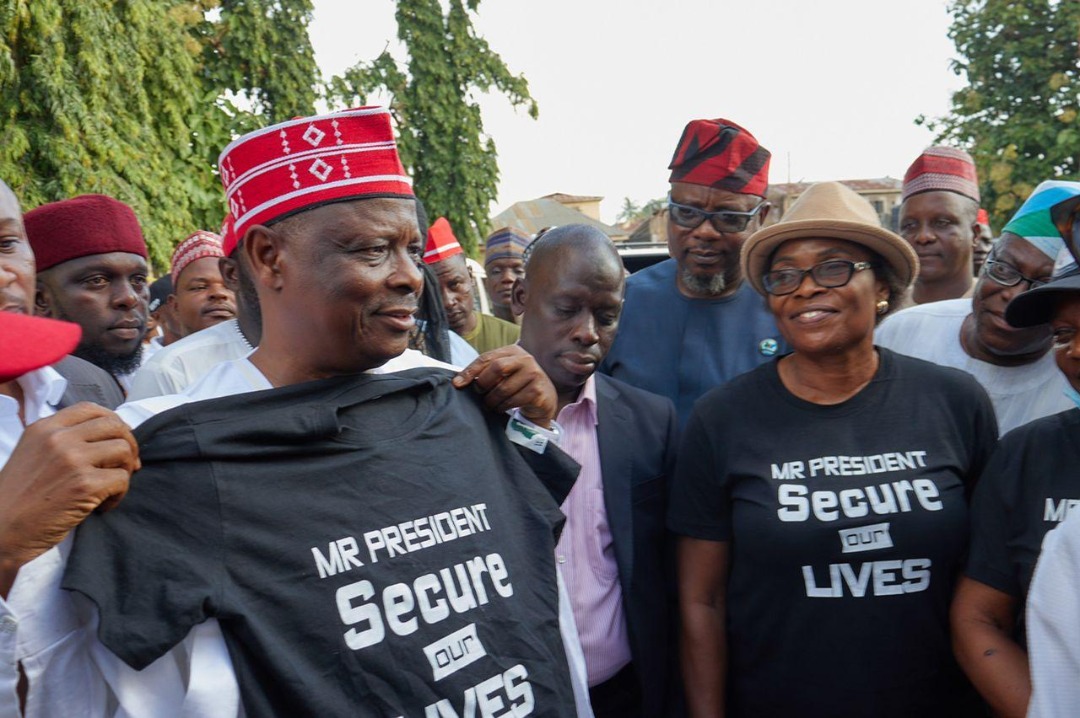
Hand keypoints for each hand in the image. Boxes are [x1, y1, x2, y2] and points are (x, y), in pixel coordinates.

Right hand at [0, 403, 138, 595]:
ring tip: (112, 488)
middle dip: (129, 444)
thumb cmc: (17, 499)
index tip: (118, 440)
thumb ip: (62, 441)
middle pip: (114, 425)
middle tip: (127, 465)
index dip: (113, 422)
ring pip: (123, 450)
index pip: (90, 409)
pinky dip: (119, 494)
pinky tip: (103, 507)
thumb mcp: (32, 455)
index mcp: (43, 428)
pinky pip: (122, 479)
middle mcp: (58, 438)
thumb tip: (109, 438)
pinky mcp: (84, 484)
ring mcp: (72, 460)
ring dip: (126, 469)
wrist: (0, 531)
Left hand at [452, 345, 556, 427]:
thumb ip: (486, 372)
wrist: (544, 398)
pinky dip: (503, 407)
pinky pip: (513, 401)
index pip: (486, 358)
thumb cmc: (517, 385)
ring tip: (490, 404)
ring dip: (492, 400)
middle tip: (480, 394)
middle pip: (496, 368)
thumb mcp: (504, 373)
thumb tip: (458, 380)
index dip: (469, 371)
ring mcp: (534, 374)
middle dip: (483, 384)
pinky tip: (502, 408)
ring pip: (503, 388)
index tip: (457, 384)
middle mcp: (525, 359)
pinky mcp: (537, 390)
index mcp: (513, 351)